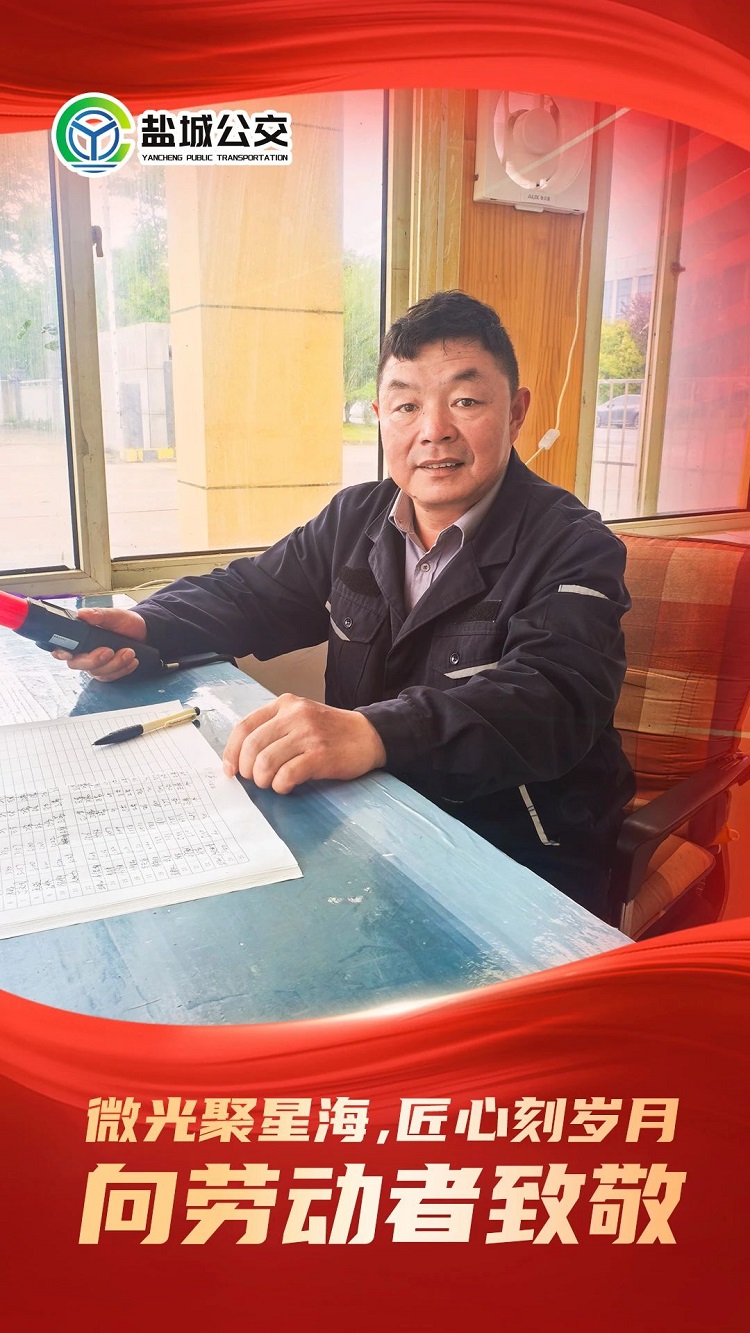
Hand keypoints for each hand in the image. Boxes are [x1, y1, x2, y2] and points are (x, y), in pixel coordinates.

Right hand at [51, 607, 147, 681]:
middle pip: (77, 664)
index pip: (61, 648)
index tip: (70, 653)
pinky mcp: (108, 672)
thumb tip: (83, 613)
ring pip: (97, 672)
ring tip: (129, 651)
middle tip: (109, 651)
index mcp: (79, 637)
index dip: (61, 652)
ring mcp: (95, 664)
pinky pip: (110, 677)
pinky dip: (122, 670)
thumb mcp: (113, 615)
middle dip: (94, 660)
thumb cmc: (124, 623)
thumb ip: (98, 614)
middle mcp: (84, 653)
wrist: (143, 632)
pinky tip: (131, 661)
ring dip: (114, 664)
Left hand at [222, 693, 386, 793]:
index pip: (244, 727)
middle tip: (256, 780)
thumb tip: (241, 758)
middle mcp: (294, 716)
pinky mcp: (320, 755)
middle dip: (248, 770)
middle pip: (252, 746)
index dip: (231, 752)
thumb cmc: (330, 731)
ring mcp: (308, 734)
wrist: (368, 735)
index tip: (231, 770)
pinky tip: (286, 786)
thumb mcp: (299, 719)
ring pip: (266, 762)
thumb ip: (273, 730)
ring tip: (272, 783)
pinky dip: (280, 785)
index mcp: (284, 705)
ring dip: (263, 780)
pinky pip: (286, 775)